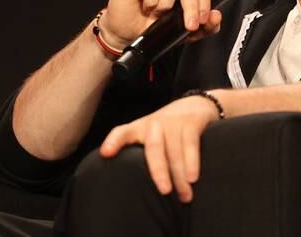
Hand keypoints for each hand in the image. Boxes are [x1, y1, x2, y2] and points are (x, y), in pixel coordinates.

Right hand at [100, 0, 222, 48]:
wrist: (124, 34)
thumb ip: (203, 26)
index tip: (203, 21)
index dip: (204, 2)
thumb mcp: (182, 31)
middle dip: (192, 6)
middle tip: (189, 25)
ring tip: (158, 12)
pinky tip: (146, 5)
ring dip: (167, 2)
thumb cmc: (151, 27)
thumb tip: (216, 17)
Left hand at [100, 95, 219, 201]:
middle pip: (154, 148)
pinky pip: (190, 145)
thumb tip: (123, 179)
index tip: (106, 153)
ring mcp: (174, 122)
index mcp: (140, 128)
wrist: (195, 104)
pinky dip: (192, 163)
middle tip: (164, 191)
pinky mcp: (191, 122)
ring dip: (180, 175)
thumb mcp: (148, 133)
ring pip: (175, 151)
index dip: (114, 141)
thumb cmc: (167, 128)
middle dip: (159, 170)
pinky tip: (193, 178)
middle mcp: (155, 124)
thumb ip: (135, 150)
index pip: (123, 132)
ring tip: (184, 195)